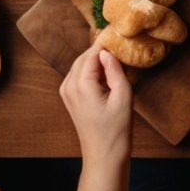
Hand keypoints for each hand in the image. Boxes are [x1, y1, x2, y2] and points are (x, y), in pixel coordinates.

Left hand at [59, 44, 131, 167]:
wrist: (103, 156)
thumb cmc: (116, 131)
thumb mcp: (123, 99)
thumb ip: (115, 72)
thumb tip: (107, 52)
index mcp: (80, 84)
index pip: (91, 54)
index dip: (105, 43)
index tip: (117, 34)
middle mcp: (68, 85)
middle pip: (84, 58)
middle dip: (100, 51)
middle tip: (120, 45)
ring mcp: (66, 91)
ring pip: (81, 65)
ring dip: (96, 61)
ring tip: (117, 61)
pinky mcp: (69, 97)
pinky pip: (79, 76)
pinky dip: (92, 71)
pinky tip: (107, 75)